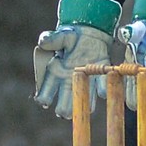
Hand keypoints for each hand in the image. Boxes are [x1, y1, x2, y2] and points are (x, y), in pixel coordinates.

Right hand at [32, 0, 121, 118]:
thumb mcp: (60, 36)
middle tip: (63, 112)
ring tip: (83, 105)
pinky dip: (102, 91)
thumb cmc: (70, 37)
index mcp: (54, 73)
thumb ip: (51, 39)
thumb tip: (43, 42)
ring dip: (84, 105)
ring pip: (83, 101)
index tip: (44, 100)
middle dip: (64, 109)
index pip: (46, 91)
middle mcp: (68, 83)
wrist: (89, 34)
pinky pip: (101, 89)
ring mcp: (84, 83)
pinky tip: (102, 91)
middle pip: (64, 103)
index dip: (44, 97)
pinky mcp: (99, 79)